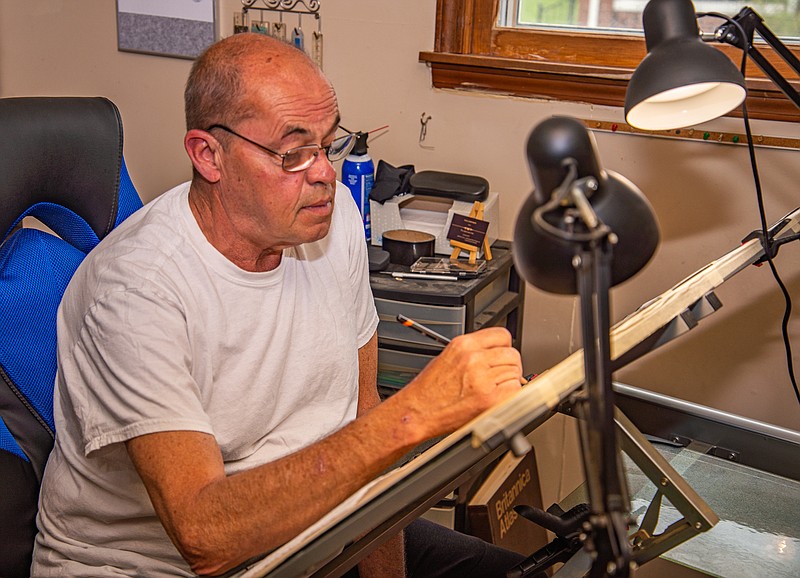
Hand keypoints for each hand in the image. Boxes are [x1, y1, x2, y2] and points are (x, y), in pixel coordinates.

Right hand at [395, 327, 522, 440]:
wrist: (417, 411)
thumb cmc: (429, 390)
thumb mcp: (448, 357)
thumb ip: (474, 351)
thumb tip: (496, 353)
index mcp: (463, 345)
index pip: (502, 336)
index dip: (504, 347)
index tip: (501, 356)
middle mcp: (474, 358)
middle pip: (512, 354)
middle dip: (508, 366)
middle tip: (497, 377)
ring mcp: (482, 378)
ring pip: (515, 373)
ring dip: (508, 382)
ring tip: (491, 390)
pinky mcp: (489, 399)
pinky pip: (515, 390)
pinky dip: (510, 396)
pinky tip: (494, 399)